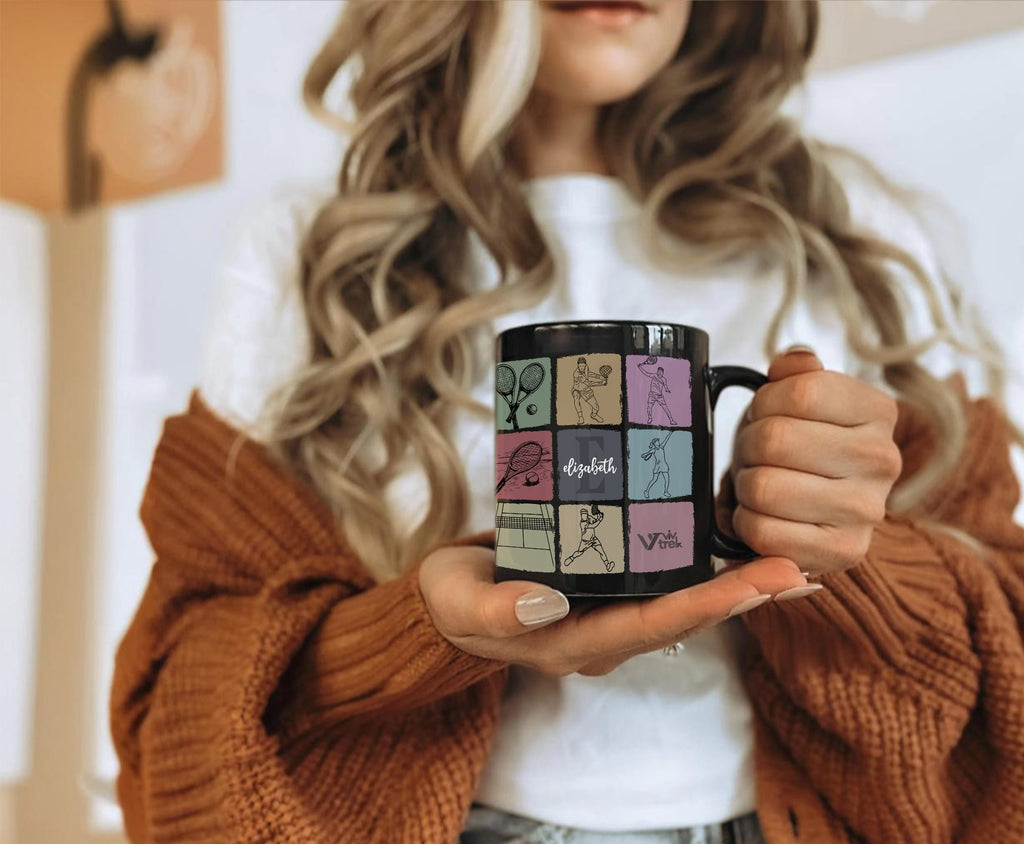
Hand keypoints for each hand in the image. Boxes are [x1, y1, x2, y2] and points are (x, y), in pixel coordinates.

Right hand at [418, 539, 807, 676]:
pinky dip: (707, 568)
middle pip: (684, 619)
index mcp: (572, 643)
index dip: (707, 606)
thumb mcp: (458, 603)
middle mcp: (602, 634)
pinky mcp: (608, 585)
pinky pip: (667, 581)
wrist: (450, 597)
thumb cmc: (452, 600)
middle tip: (799, 572)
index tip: (759, 584)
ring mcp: (607, 612)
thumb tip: (546, 605)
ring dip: (737, 586)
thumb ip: (495, 611)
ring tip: (792, 566)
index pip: (651, 627)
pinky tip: (741, 549)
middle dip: (742, 597)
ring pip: (683, 601)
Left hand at [729, 347, 901, 576]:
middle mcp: (884, 460)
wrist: (809, 509)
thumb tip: (792, 362)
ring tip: (761, 483)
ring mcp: (868, 511)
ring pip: (764, 487)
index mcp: (878, 411)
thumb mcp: (798, 398)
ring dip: (745, 485)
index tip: (767, 414)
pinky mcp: (844, 553)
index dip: (765, 402)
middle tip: (755, 454)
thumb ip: (796, 372)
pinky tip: (763, 515)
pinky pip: (762, 531)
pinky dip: (746, 521)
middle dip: (748, 445)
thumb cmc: (797, 446)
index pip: (803, 391)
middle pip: (775, 439)